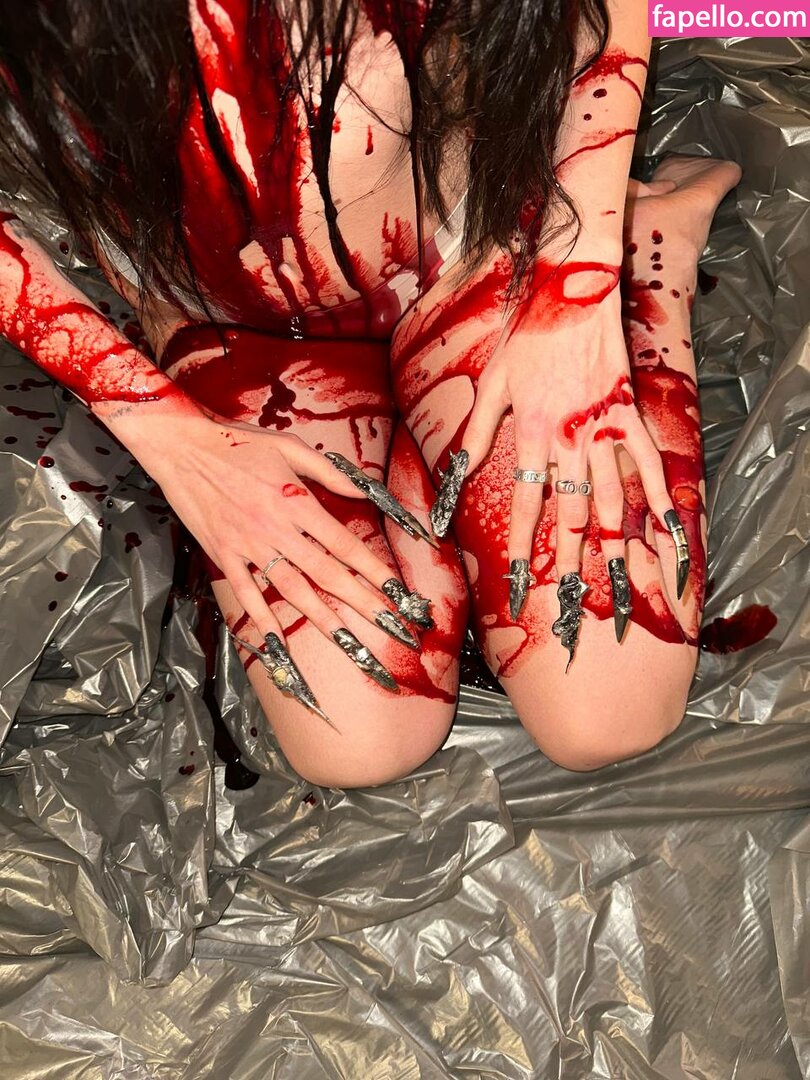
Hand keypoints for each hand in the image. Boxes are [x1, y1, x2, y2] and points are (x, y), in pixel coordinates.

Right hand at [129, 406, 434, 720]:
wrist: (181, 447)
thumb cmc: (237, 442)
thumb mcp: (290, 447)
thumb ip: (331, 473)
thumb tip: (367, 490)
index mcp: (297, 501)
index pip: (344, 543)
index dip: (373, 569)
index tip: (395, 591)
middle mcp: (277, 528)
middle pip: (326, 572)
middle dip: (361, 601)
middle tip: (388, 625)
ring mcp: (249, 545)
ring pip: (292, 588)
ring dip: (322, 618)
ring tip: (349, 642)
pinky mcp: (224, 555)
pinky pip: (246, 593)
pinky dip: (262, 619)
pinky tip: (279, 643)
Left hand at [429, 259, 688, 663]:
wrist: (575, 284)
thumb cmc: (528, 331)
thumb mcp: (491, 382)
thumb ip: (476, 433)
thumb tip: (457, 476)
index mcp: (531, 432)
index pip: (523, 503)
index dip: (520, 547)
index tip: (516, 585)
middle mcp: (569, 440)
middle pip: (570, 515)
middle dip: (568, 566)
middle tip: (568, 610)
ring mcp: (604, 429)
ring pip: (610, 501)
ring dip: (612, 549)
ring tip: (616, 592)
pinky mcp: (630, 415)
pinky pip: (648, 465)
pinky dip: (660, 501)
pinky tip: (667, 537)